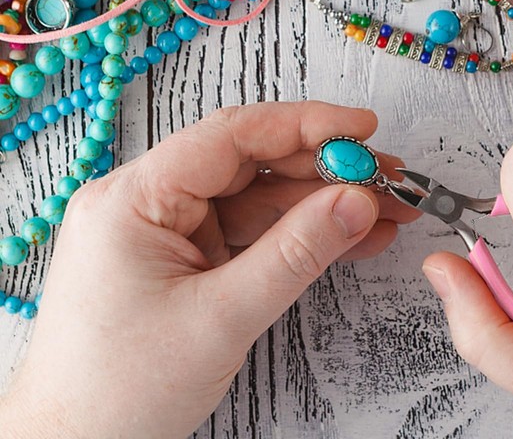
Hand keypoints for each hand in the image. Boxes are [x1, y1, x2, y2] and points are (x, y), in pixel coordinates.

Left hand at [0, 101, 415, 438]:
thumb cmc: (119, 393)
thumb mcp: (220, 319)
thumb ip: (296, 253)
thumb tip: (358, 200)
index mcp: (135, 198)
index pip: (231, 135)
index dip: (304, 124)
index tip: (363, 128)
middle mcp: (150, 201)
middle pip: (252, 163)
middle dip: (325, 170)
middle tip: (389, 178)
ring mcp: (169, 230)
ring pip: (260, 198)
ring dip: (323, 205)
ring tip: (386, 211)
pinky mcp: (187, 257)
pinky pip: (253, 232)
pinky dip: (302, 236)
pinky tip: (352, 236)